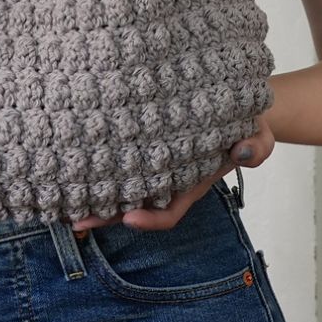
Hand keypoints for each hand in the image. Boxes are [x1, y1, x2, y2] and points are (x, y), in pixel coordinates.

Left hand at [69, 117, 274, 235]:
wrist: (233, 101)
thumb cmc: (245, 123)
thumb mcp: (260, 133)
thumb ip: (257, 146)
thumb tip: (244, 150)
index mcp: (190, 185)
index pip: (168, 213)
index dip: (149, 220)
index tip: (130, 217)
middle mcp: (165, 180)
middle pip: (131, 207)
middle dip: (105, 215)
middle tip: (76, 218)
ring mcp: (150, 164)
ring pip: (117, 187)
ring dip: (91, 194)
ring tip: (61, 196)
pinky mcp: (138, 143)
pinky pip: (115, 160)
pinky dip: (93, 165)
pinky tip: (69, 161)